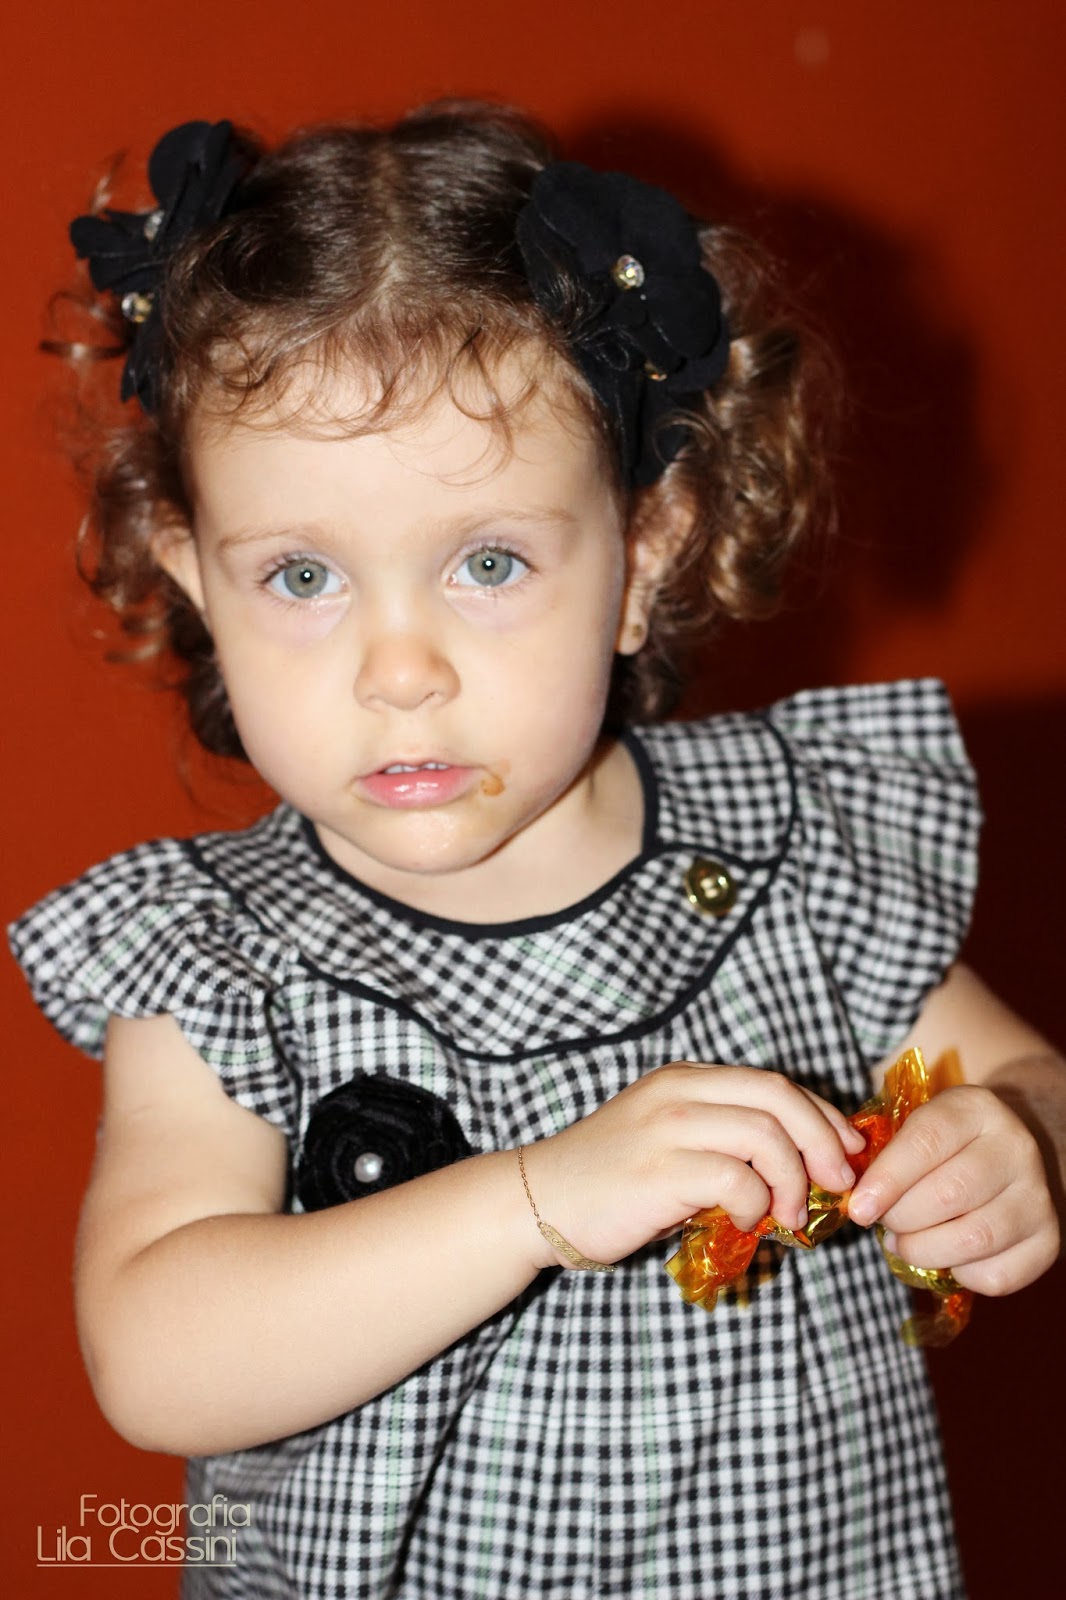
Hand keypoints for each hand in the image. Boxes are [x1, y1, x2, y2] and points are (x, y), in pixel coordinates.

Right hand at [521, 1063, 866, 1269]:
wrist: (539, 1201)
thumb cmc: (610, 1181)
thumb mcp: (669, 1141)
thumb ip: (722, 1141)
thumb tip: (800, 1167)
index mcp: (685, 1079)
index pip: (773, 1084)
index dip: (821, 1116)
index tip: (846, 1151)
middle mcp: (679, 1091)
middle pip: (778, 1098)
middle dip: (823, 1141)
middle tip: (837, 1183)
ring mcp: (668, 1127)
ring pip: (765, 1136)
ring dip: (793, 1181)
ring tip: (789, 1216)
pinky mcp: (660, 1170)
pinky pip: (735, 1180)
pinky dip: (756, 1205)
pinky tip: (747, 1223)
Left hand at [847, 1085, 1059, 1294]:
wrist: (1004, 1157)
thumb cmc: (942, 1145)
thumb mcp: (915, 1126)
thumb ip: (880, 1150)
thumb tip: (849, 1193)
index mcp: (976, 1109)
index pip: (926, 1142)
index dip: (887, 1179)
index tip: (858, 1208)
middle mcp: (1016, 1148)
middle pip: (948, 1194)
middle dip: (901, 1218)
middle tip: (883, 1222)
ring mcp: (1038, 1196)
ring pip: (973, 1238)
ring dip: (924, 1250)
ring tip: (904, 1242)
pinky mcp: (1047, 1241)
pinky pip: (995, 1275)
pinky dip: (959, 1274)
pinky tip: (946, 1255)